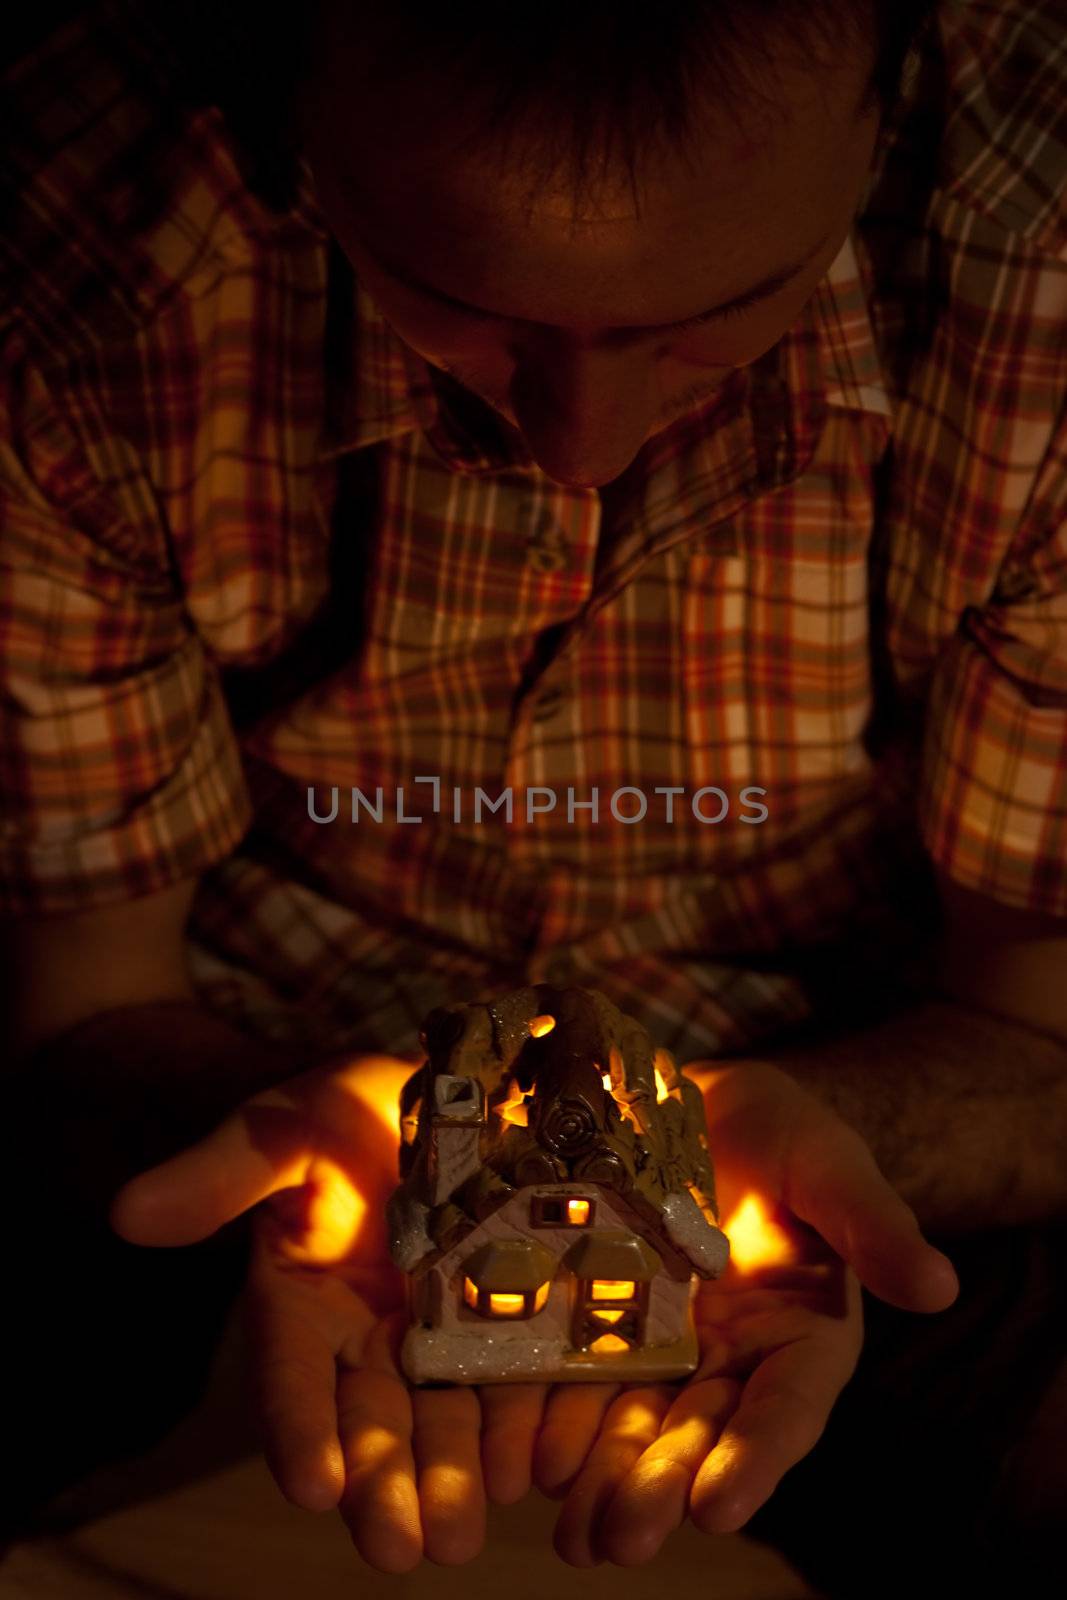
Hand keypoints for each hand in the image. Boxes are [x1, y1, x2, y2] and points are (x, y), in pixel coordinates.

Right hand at [110, 1055, 504, 1571]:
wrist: (441, 1084)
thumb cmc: (343, 1112)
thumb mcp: (283, 1129)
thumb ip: (220, 1176)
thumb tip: (126, 1214)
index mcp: (302, 1304)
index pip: (291, 1379)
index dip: (299, 1429)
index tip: (312, 1484)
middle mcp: (369, 1339)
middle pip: (373, 1423)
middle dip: (384, 1487)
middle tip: (404, 1548)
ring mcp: (444, 1338)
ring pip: (446, 1420)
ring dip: (454, 1478)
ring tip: (464, 1533)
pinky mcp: (511, 1325)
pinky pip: (521, 1381)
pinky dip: (528, 1426)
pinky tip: (544, 1465)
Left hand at [536, 1061, 959, 1564]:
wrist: (707, 1105)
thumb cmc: (787, 1137)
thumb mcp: (830, 1166)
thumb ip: (871, 1223)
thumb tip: (940, 1285)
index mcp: (798, 1340)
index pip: (784, 1411)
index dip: (754, 1458)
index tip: (721, 1505)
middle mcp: (726, 1362)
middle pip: (695, 1436)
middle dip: (658, 1487)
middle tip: (622, 1537)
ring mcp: (654, 1346)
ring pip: (626, 1423)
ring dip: (596, 1477)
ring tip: (568, 1528)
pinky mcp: (590, 1321)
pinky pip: (565, 1373)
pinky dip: (542, 1417)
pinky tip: (510, 1458)